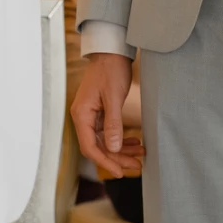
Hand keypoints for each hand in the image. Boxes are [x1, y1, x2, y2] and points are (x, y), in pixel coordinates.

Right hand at [71, 53, 143, 177]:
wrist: (111, 51)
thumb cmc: (110, 69)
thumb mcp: (114, 97)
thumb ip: (113, 123)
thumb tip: (114, 149)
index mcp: (82, 114)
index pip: (90, 147)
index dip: (105, 162)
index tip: (120, 172)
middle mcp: (83, 117)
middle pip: (98, 147)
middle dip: (117, 158)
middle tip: (137, 165)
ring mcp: (91, 115)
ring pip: (105, 141)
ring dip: (121, 150)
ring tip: (140, 154)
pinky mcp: (100, 112)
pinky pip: (108, 132)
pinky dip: (121, 138)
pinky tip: (134, 142)